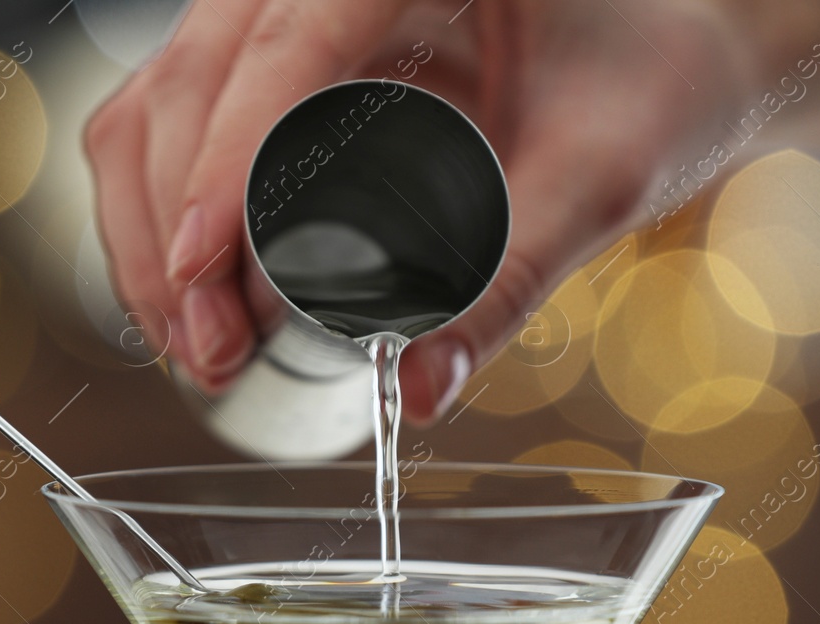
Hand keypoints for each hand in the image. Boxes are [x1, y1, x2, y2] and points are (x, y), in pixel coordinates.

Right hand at [84, 0, 762, 421]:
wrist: (666, 51)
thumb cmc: (647, 85)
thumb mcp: (595, 179)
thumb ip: (505, 281)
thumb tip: (419, 389)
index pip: (288, 41)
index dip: (230, 160)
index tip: (207, 269)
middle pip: (196, 78)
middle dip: (181, 225)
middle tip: (212, 348)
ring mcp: (287, 8)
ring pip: (159, 102)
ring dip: (154, 231)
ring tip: (199, 344)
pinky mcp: (271, 59)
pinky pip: (171, 120)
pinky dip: (160, 215)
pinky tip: (192, 301)